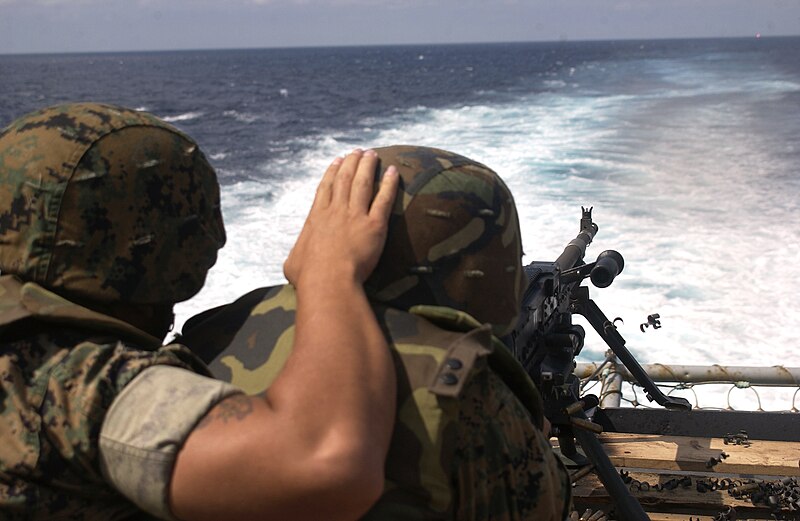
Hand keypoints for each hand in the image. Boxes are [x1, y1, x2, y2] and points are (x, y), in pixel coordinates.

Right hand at [284, 149, 398, 285]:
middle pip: (345, 179)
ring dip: (368, 166)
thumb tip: (292, 264)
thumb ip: (295, 258)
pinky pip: (384, 199)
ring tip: (373, 155)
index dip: (332, 172)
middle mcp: (335, 211)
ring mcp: (355, 216)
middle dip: (352, 163)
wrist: (327, 281)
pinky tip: (394, 172)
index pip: (326, 188)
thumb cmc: (308, 277)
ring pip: (363, 183)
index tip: (338, 160)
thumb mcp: (292, 265)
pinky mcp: (374, 226)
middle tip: (358, 152)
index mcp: (316, 218)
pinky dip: (389, 184)